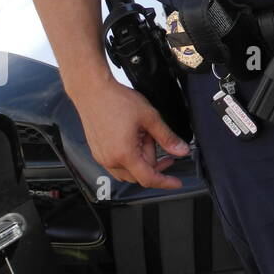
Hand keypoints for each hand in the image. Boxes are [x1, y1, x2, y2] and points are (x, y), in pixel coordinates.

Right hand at [74, 78, 188, 189]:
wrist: (92, 91)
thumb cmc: (117, 101)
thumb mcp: (149, 117)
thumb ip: (166, 137)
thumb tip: (181, 150)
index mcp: (124, 154)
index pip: (149, 178)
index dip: (165, 182)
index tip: (176, 183)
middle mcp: (110, 160)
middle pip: (139, 174)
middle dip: (153, 161)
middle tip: (158, 141)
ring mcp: (102, 157)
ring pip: (128, 170)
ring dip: (141, 158)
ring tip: (144, 135)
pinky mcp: (97, 152)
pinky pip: (117, 163)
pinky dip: (129, 155)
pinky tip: (133, 136)